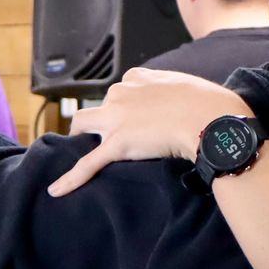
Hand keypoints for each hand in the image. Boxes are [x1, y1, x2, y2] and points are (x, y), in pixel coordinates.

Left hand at [47, 68, 250, 196]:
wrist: (212, 119)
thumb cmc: (211, 105)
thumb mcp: (191, 87)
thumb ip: (177, 93)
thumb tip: (184, 105)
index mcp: (139, 77)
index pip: (121, 90)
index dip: (126, 106)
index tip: (136, 118)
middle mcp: (122, 93)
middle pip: (100, 107)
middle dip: (103, 121)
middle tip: (117, 138)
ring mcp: (117, 119)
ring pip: (83, 124)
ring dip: (81, 137)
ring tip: (83, 152)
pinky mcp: (117, 144)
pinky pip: (87, 163)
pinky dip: (70, 178)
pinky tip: (56, 190)